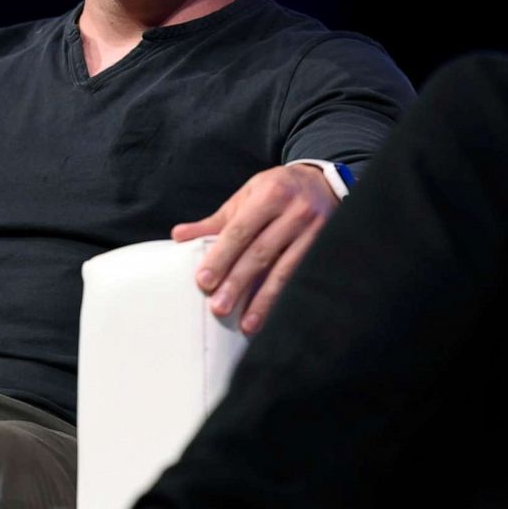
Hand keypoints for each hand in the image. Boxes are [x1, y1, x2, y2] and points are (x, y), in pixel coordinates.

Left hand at [170, 164, 338, 334]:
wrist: (325, 184)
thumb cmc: (278, 191)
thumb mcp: (247, 196)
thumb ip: (215, 221)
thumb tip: (179, 236)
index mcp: (269, 195)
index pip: (240, 231)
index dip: (221, 257)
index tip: (204, 281)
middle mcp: (295, 213)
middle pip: (261, 253)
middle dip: (238, 282)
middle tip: (219, 307)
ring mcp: (316, 232)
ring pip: (286, 271)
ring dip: (265, 300)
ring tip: (247, 324)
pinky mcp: (328, 249)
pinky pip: (305, 278)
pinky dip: (288, 299)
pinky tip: (276, 316)